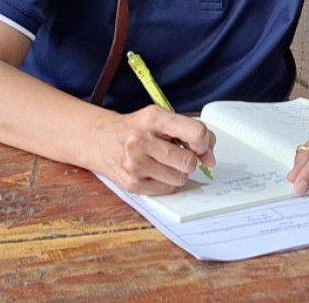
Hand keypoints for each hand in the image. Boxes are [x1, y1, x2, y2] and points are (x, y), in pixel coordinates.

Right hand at [92, 105, 215, 195]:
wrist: (98, 139)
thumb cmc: (136, 128)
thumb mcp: (160, 118)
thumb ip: (189, 131)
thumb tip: (210, 158)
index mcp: (153, 118)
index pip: (195, 132)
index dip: (204, 142)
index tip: (200, 145)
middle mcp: (141, 141)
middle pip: (188, 161)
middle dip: (190, 160)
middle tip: (179, 154)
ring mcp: (135, 165)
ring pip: (180, 178)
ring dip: (178, 172)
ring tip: (165, 162)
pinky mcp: (131, 185)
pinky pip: (167, 190)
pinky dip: (167, 182)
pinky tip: (155, 171)